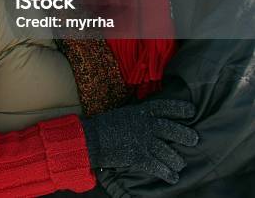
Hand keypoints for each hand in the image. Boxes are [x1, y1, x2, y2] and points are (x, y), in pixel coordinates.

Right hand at [82, 99, 198, 183]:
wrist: (91, 138)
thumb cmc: (106, 125)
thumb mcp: (124, 113)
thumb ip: (140, 115)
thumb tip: (154, 118)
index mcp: (141, 111)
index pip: (165, 107)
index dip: (180, 108)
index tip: (192, 111)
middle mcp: (145, 125)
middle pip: (172, 129)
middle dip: (186, 135)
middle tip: (194, 139)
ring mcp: (143, 141)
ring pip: (168, 151)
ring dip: (177, 160)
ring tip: (180, 164)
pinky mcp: (138, 157)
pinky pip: (158, 167)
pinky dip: (167, 173)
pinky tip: (172, 177)